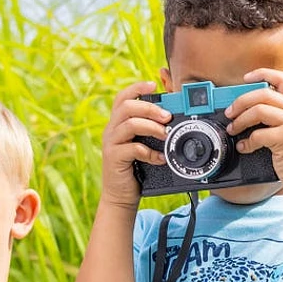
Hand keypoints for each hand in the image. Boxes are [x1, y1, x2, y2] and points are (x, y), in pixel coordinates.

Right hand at [100, 82, 171, 208]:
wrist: (121, 196)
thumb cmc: (135, 169)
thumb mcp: (143, 146)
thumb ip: (150, 132)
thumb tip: (171, 118)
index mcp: (118, 123)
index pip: (123, 98)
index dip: (136, 88)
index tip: (153, 85)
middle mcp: (112, 130)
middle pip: (127, 107)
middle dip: (150, 108)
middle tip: (167, 116)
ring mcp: (111, 143)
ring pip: (130, 124)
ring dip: (152, 127)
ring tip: (166, 135)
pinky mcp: (114, 158)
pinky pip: (133, 149)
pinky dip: (150, 152)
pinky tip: (160, 158)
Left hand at [223, 69, 282, 187]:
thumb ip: (276, 117)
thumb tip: (246, 111)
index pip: (282, 79)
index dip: (263, 73)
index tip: (246, 78)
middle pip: (263, 94)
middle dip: (241, 102)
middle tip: (230, 112)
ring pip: (259, 111)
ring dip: (240, 120)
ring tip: (233, 129)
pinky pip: (259, 135)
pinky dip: (247, 142)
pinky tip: (244, 147)